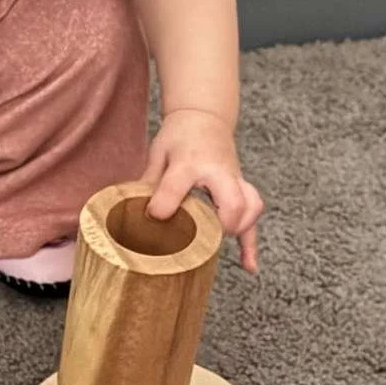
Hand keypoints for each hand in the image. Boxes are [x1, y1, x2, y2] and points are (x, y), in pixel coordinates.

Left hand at [143, 108, 264, 271]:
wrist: (205, 118)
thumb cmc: (179, 137)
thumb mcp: (158, 154)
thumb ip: (149, 184)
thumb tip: (132, 217)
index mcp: (191, 161)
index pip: (179, 185)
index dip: (164, 205)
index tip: (153, 218)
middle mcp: (219, 171)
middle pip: (232, 202)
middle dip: (218, 227)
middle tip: (196, 239)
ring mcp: (235, 180)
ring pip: (250, 207)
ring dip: (238, 230)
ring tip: (218, 248)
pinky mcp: (242, 190)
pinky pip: (253, 217)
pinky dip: (251, 244)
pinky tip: (249, 267)